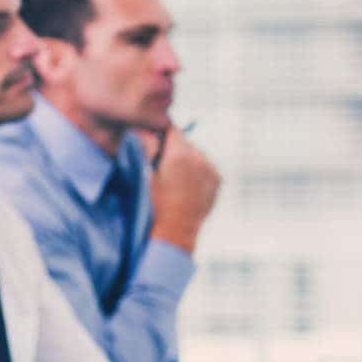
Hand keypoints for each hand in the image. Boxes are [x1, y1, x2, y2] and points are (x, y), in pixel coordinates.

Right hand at [146, 125, 219, 253]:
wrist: (176, 232)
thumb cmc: (156, 205)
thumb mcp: (144, 176)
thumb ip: (146, 148)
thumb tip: (145, 130)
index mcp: (179, 155)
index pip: (172, 129)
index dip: (162, 134)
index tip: (156, 143)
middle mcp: (199, 158)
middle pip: (185, 142)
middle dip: (175, 149)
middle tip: (163, 165)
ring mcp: (211, 169)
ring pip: (197, 154)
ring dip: (188, 159)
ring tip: (177, 178)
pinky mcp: (217, 180)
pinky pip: (207, 166)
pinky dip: (199, 170)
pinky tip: (189, 184)